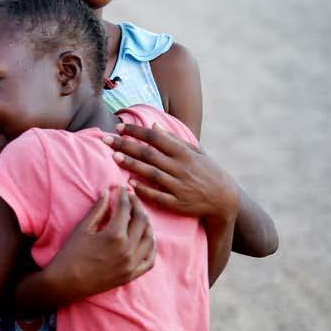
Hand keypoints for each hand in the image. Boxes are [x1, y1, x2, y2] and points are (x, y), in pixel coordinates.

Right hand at [46, 186, 155, 301]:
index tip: (121, 188)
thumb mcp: (83, 228)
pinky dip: (151, 247)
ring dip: (146, 224)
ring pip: (149, 238)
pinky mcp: (131, 275)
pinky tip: (147, 238)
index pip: (125, 209)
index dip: (124, 195)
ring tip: (139, 215)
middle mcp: (127, 249)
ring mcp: (131, 264)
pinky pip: (150, 260)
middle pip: (141, 220)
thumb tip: (108, 192)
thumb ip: (98, 209)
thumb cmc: (70, 254)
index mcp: (114, 235)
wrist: (66, 283)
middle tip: (131, 198)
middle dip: (137, 205)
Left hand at [102, 123, 238, 221]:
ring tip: (114, 156)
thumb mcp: (196, 152)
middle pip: (148, 154)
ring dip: (132, 164)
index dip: (136, 131)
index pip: (155, 137)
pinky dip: (144, 189)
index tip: (119, 127)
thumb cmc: (207, 172)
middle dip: (125, 145)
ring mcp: (179, 186)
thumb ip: (174, 140)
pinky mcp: (178, 204)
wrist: (225, 200)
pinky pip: (158, 196)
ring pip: (151, 173)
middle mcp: (181, 168)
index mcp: (184, 153)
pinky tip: (129, 183)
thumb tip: (154, 126)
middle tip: (105, 139)